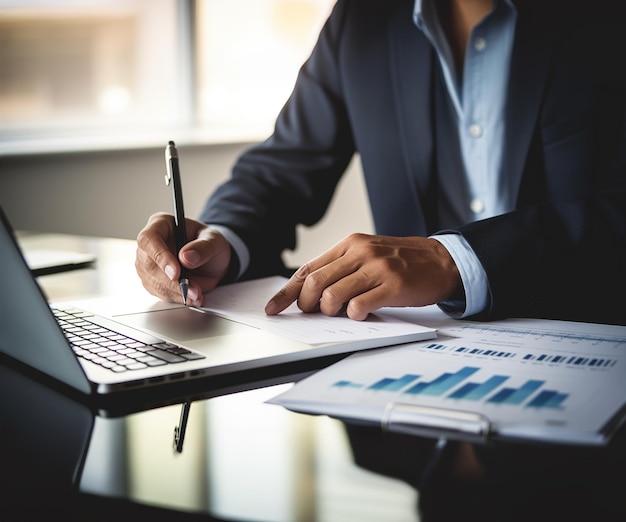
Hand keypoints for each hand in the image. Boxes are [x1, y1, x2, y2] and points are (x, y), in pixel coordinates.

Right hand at [135, 212, 230, 306]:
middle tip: (192, 289)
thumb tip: (186, 257)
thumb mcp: (214, 241)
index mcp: (160, 224)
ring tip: (197, 294)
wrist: (213, 261)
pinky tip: (192, 297)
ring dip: (177, 292)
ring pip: (154, 282)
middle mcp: (150, 244)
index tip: (176, 272)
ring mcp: (148, 264)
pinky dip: (178, 298)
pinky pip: (161, 293)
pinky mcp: (153, 281)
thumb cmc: (210, 243)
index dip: (160, 256)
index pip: (149, 239)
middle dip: (171, 281)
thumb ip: (203, 247)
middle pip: (148, 264)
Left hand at [265, 233, 460, 320]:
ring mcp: (377, 268)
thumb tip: (310, 294)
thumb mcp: (367, 255)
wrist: (442, 260)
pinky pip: (359, 305)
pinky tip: (361, 313)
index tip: (273, 307)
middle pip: (315, 282)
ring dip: (330, 311)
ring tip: (342, 312)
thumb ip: (341, 269)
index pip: (308, 268)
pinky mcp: (393, 285)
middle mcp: (360, 252)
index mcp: (350, 244)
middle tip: (314, 313)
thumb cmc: (401, 261)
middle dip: (306, 304)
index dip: (287, 291)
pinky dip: (354, 315)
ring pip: (333, 295)